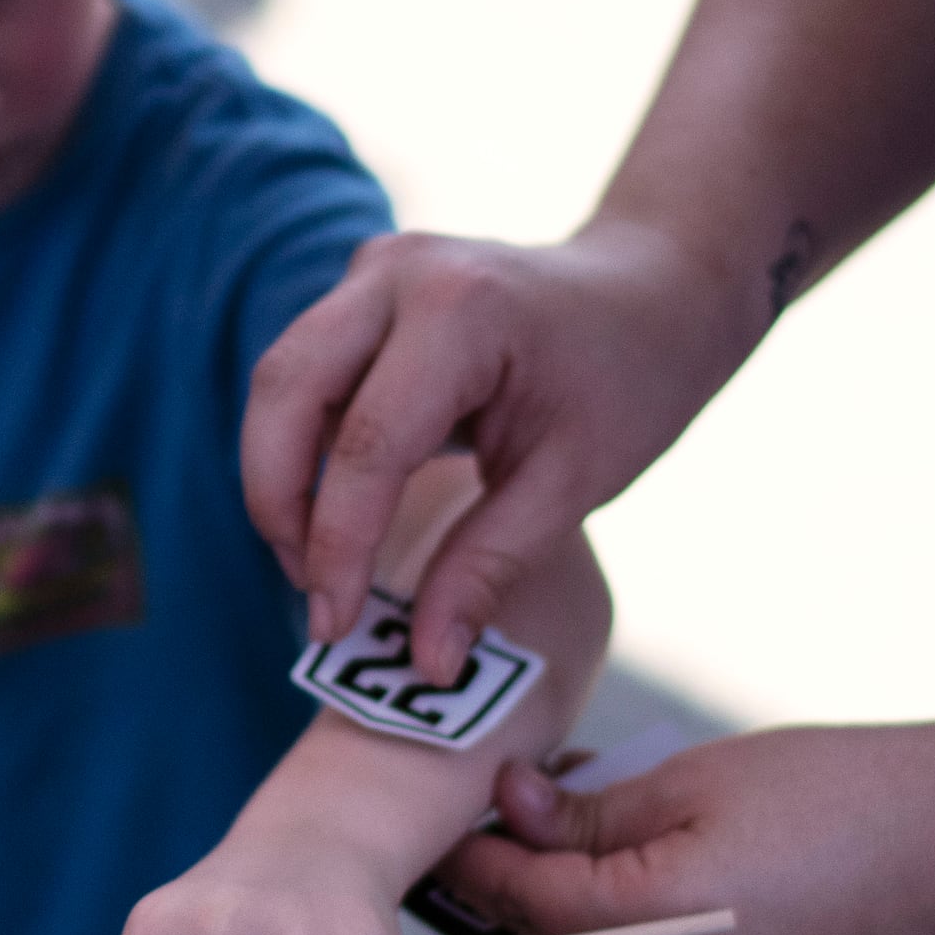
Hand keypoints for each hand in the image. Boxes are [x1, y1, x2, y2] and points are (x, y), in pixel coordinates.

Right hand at [241, 216, 758, 680]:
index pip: (365, 444)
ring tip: (322, 563)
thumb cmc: (631, 382)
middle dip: (278, 504)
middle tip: (311, 594)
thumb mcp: (571, 484)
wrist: (656, 289)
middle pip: (284, 391)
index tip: (333, 627)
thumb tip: (428, 665)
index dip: (338, 546)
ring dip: (282, 477)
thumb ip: (487, 569)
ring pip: (281, 381)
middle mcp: (400, 273)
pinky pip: (306, 373)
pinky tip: (343, 512)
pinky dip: (305, 447)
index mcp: (462, 311)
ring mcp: (376, 269)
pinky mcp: (365, 288)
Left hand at [431, 728, 934, 934]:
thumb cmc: (832, 786)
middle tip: (481, 854)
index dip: (477, 861)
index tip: (449, 822)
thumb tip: (508, 811)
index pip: (526, 904)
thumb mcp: (695, 776)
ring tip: (551, 862)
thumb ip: (592, 809)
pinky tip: (624, 887)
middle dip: (496, 921)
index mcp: (662, 921)